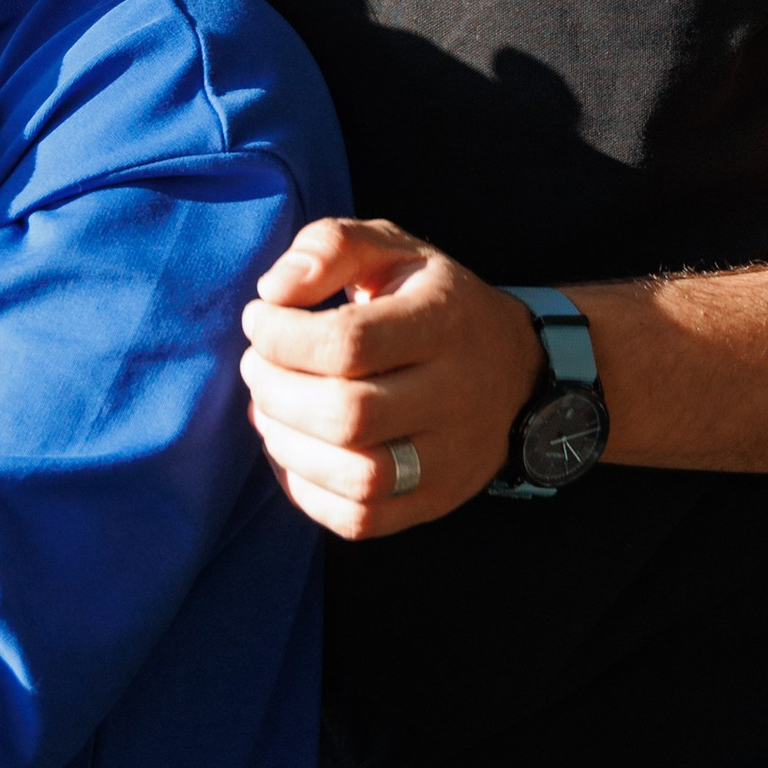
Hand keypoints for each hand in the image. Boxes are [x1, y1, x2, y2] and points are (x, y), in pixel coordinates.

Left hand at [240, 220, 543, 540]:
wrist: (512, 366)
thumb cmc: (429, 299)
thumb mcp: (391, 248)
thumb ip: (330, 246)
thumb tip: (275, 290)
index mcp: (446, 321)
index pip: (350, 343)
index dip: (282, 336)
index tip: (260, 319)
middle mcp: (458, 394)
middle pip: (350, 416)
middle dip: (275, 391)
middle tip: (256, 366)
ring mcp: (452, 457)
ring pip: (358, 477)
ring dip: (286, 445)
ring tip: (267, 408)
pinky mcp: (437, 500)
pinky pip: (360, 520)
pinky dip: (305, 490)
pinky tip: (290, 448)